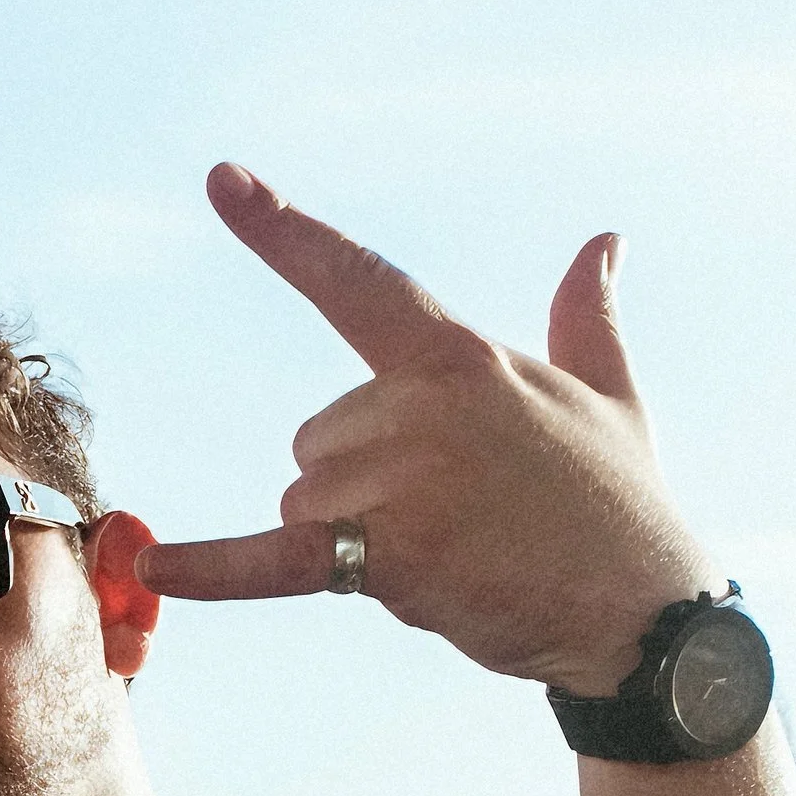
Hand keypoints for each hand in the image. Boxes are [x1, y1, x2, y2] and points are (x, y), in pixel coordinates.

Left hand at [137, 166, 720, 695]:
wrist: (643, 614)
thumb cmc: (623, 506)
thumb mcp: (612, 396)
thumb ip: (586, 318)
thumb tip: (603, 242)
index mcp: (461, 356)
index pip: (358, 281)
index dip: (284, 234)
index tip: (223, 181)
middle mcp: (420, 407)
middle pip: (317, 437)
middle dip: (363, 482)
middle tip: (458, 515)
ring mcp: (401, 482)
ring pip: (305, 503)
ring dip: (353, 539)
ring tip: (449, 554)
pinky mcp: (388, 560)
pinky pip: (274, 562)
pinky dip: (214, 570)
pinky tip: (152, 570)